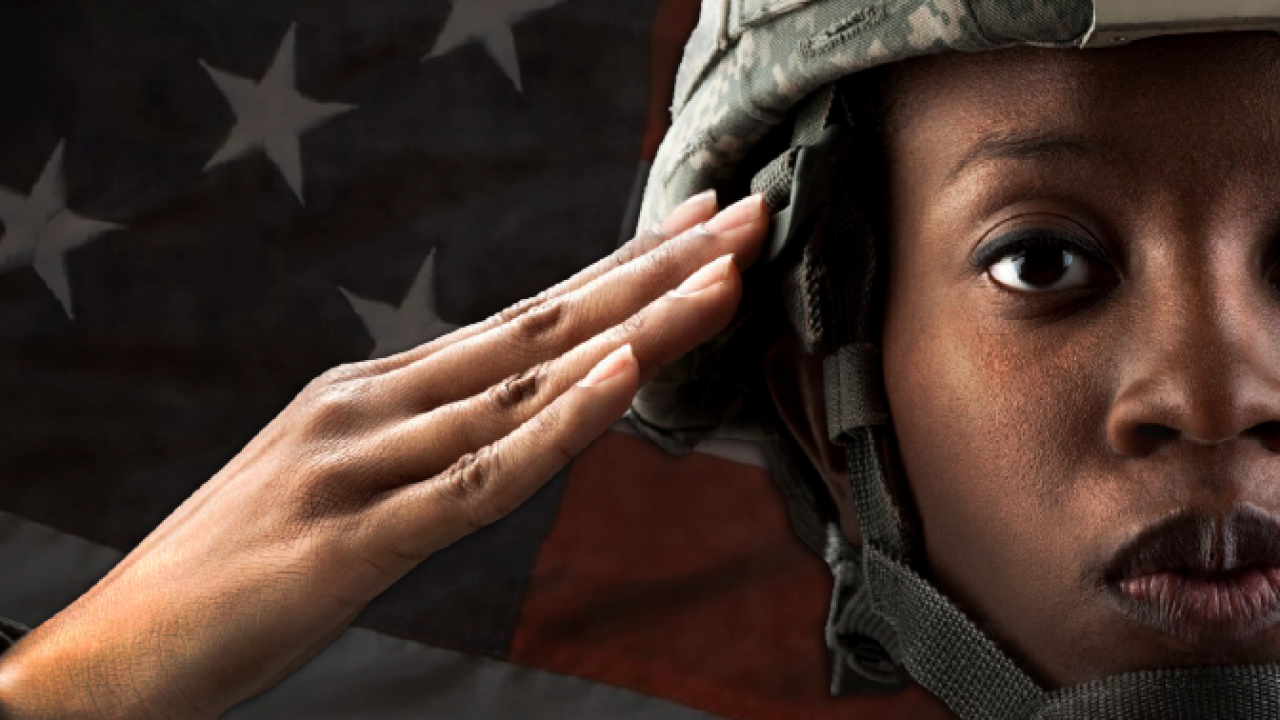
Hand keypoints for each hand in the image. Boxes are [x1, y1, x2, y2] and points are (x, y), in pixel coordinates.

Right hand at [0, 191, 769, 719]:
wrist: (117, 650)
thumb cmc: (237, 570)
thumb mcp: (343, 484)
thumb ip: (425, 446)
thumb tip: (514, 421)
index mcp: (377, 391)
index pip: (523, 317)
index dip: (617, 271)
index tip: (696, 229)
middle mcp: (373, 403)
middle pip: (541, 326)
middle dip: (653, 271)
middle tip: (746, 217)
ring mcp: (361, 463)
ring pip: (524, 388)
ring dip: (632, 330)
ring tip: (720, 279)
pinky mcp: (351, 541)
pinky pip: (474, 478)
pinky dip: (555, 427)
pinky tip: (618, 378)